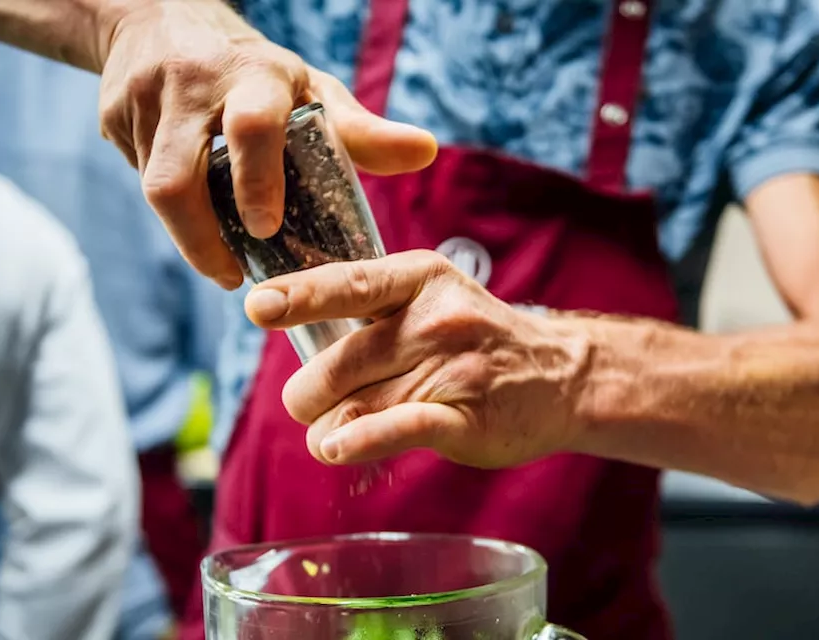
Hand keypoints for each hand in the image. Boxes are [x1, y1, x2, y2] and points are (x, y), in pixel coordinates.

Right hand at [98, 1, 437, 287]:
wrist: (159, 16)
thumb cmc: (255, 70)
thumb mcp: (309, 89)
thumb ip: (361, 130)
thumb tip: (425, 153)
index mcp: (252, 75)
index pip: (252, 126)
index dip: (258, 182)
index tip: (266, 230)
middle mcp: (190, 85)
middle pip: (177, 180)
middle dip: (200, 240)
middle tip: (231, 275)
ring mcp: (142, 103)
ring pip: (154, 188)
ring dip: (187, 232)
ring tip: (218, 257)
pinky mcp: (112, 120)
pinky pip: (139, 176)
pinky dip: (171, 207)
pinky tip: (190, 209)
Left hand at [243, 251, 592, 467]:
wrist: (560, 376)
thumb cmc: (474, 337)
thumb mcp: (428, 298)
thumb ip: (367, 310)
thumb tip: (290, 330)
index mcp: (420, 278)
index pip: (350, 284)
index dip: (300, 296)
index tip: (258, 305)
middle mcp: (437, 318)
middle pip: (341, 362)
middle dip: (309, 394)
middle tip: (307, 404)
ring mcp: (454, 368)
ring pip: (360, 403)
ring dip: (329, 428)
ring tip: (328, 433)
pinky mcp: (465, 418)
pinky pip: (399, 427)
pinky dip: (360, 439)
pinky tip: (336, 447)